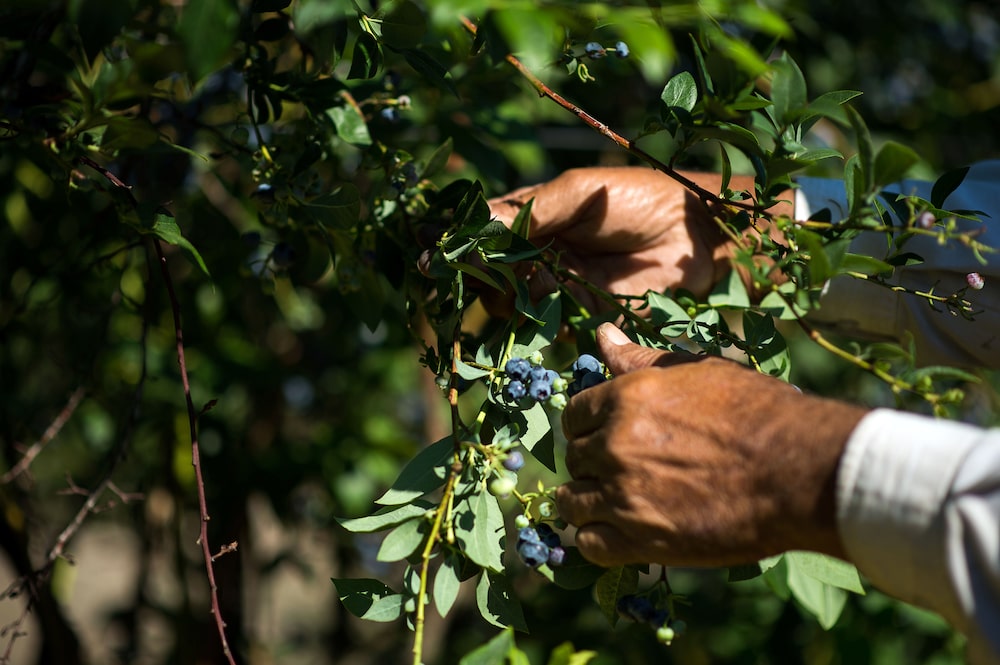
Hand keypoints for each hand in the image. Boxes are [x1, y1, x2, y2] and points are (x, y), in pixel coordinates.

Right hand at [487, 167, 789, 312]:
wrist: (695, 236)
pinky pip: (543, 319)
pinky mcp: (577, 308)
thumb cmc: (638, 199)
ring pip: (511, 298)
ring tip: (541, 280)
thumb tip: (479, 224)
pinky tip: (553, 298)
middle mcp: (539, 247)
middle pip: (490, 269)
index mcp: (534, 212)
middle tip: (499, 273)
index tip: (450, 256)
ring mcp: (556, 279)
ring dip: (513, 294)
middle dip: (485, 275)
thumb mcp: (581, 193)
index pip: (485, 229)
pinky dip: (538, 315)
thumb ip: (532, 212)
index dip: (466, 244)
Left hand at [555, 323, 867, 567]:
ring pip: (571, 502)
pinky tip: (620, 532)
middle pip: (574, 458)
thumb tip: (603, 333)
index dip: (588, 427)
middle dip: (593, 464)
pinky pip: (590, 544)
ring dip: (588, 502)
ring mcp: (622, 495)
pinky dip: (598, 539)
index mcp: (625, 399)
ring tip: (616, 504)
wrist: (798, 470)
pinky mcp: (640, 541)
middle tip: (625, 470)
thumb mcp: (698, 370)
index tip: (607, 436)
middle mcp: (614, 445)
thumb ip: (640, 358)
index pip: (573, 415)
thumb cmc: (757, 413)